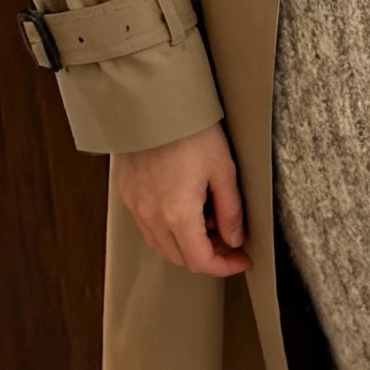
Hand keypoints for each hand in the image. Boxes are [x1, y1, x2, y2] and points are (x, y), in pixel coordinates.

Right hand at [112, 123, 250, 275]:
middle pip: (179, 258)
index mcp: (178, 215)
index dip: (225, 266)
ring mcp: (136, 206)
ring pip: (161, 244)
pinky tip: (184, 205)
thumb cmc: (189, 131)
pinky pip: (147, 225)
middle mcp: (152, 217)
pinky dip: (167, 227)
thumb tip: (235, 238)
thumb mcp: (222, 170)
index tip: (241, 258)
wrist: (152, 103)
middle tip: (228, 238)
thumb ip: (231, 210)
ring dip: (186, 242)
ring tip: (207, 218)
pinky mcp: (127, 194)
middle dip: (207, 255)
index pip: (200, 262)